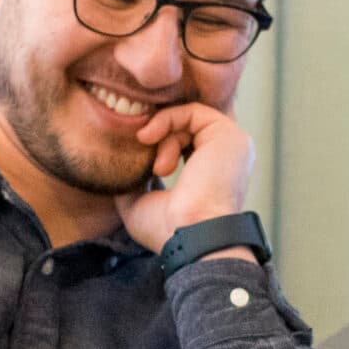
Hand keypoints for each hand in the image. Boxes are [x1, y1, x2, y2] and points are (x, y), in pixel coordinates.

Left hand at [114, 105, 255, 252]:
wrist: (191, 236)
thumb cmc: (167, 230)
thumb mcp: (139, 202)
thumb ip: (133, 178)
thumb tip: (119, 162)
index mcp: (211, 173)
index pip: (182, 143)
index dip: (157, 143)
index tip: (135, 156)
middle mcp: (225, 157)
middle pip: (183, 128)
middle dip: (158, 139)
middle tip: (144, 160)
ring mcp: (230, 144)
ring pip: (186, 119)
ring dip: (162, 137)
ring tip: (157, 169)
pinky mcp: (228, 134)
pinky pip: (192, 112)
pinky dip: (165, 121)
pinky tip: (148, 139)